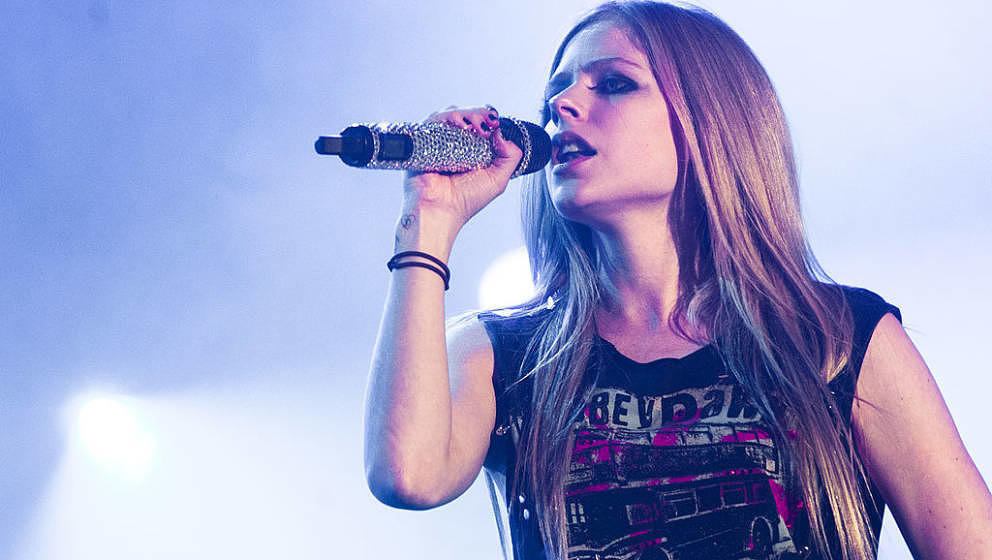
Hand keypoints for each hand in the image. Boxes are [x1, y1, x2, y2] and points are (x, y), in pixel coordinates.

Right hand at [401, 105, 523, 229]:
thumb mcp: (498, 179)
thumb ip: (510, 157)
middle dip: (480, 113)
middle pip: (467, 114)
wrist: (441, 211)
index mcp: (473, 150)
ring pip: (451, 114)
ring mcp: (439, 140)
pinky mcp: (423, 140)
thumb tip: (502, 132)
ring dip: (467, 114)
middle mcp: (455, 143)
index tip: (496, 122)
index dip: (489, 118)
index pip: (481, 122)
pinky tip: (461, 126)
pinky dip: (448, 117)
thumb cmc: (466, 200)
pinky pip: (434, 121)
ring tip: (477, 127)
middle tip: (489, 123)